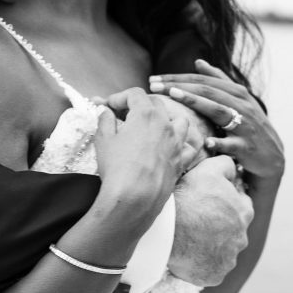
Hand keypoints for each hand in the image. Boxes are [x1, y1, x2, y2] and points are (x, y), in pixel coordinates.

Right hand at [93, 89, 191, 222]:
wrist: (134, 198)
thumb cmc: (117, 168)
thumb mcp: (103, 140)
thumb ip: (105, 120)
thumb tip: (106, 112)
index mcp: (146, 115)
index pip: (134, 94)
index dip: (119, 97)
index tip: (109, 106)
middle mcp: (165, 125)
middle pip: (156, 104)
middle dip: (140, 105)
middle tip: (124, 115)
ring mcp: (177, 143)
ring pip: (180, 120)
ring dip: (167, 119)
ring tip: (155, 126)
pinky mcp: (181, 161)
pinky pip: (189, 146)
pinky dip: (182, 143)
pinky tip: (173, 146)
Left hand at [151, 60, 284, 179]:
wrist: (272, 156)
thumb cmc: (249, 126)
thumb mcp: (237, 101)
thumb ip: (219, 80)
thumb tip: (198, 61)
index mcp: (236, 93)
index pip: (202, 81)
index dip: (177, 78)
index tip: (154, 78)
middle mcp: (241, 105)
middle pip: (207, 91)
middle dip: (179, 86)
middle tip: (154, 85)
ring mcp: (244, 126)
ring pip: (218, 110)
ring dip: (196, 102)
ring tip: (175, 96)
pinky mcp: (246, 147)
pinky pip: (231, 144)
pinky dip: (219, 143)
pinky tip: (205, 143)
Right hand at [168, 156, 254, 286]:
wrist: (168, 230)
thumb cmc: (189, 198)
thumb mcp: (209, 170)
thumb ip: (226, 165)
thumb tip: (234, 167)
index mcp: (244, 214)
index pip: (241, 208)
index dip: (225, 204)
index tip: (208, 204)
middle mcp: (241, 239)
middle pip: (231, 232)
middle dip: (218, 229)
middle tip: (196, 223)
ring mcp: (228, 260)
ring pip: (221, 253)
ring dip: (209, 248)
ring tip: (188, 240)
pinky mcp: (214, 276)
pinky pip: (210, 271)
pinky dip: (201, 266)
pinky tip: (188, 257)